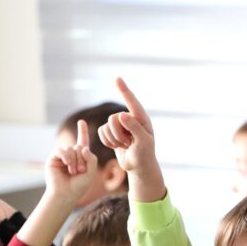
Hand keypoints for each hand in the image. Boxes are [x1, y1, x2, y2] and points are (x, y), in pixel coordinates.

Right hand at [44, 118, 99, 206]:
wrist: (65, 195)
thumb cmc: (79, 186)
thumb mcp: (91, 173)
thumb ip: (92, 159)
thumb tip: (83, 147)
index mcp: (81, 158)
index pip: (82, 142)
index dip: (82, 132)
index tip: (81, 122)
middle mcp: (71, 155)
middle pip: (79, 147)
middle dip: (82, 159)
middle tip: (80, 171)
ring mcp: (62, 156)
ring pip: (71, 148)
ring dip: (74, 160)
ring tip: (73, 172)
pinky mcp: (54, 158)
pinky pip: (61, 150)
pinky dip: (66, 156)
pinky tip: (67, 165)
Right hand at [97, 78, 164, 201]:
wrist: (139, 166)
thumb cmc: (145, 155)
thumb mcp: (143, 143)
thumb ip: (135, 128)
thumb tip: (122, 114)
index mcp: (141, 118)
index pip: (132, 102)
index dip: (123, 90)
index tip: (117, 78)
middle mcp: (130, 118)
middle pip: (113, 118)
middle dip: (118, 134)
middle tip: (128, 143)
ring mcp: (120, 125)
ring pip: (106, 126)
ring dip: (114, 139)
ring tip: (125, 145)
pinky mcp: (112, 132)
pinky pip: (101, 132)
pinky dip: (107, 142)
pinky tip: (117, 146)